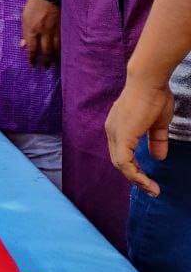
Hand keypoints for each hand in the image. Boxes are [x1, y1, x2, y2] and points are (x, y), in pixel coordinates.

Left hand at [20, 0, 60, 66]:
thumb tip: (22, 46)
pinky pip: (63, 42)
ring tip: (54, 64)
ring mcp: (55, 30)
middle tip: (44, 68)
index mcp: (32, 29)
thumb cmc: (33, 7)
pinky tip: (62, 54)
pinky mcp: (63, 27)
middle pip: (46, 51)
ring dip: (55, 58)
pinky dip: (62, 50)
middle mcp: (44, 32)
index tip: (32, 65)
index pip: (32, 48)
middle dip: (45, 61)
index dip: (32, 58)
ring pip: (57, 48)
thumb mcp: (24, 19)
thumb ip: (24, 33)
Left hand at [106, 78, 174, 195]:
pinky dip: (134, 174)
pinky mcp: (122, 136)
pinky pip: (124, 162)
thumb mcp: (158, 124)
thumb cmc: (154, 97)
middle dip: (135, 177)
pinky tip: (145, 182)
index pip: (122, 153)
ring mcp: (115, 133)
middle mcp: (112, 131)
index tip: (149, 179)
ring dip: (136, 180)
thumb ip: (156, 141)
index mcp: (118, 127)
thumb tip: (159, 158)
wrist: (149, 81)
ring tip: (151, 189)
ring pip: (120, 164)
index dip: (134, 167)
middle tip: (151, 189)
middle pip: (119, 161)